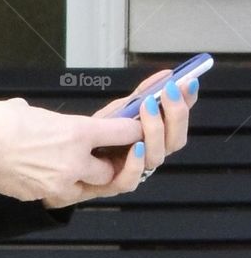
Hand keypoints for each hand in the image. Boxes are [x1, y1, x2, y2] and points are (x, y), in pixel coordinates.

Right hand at [0, 97, 142, 206]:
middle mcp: (76, 162)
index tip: (136, 128)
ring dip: (94, 179)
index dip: (133, 130)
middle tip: (112, 154)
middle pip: (114, 170)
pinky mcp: (44, 197)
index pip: (123, 133)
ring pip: (93, 188)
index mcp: (76, 133)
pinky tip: (58, 174)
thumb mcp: (30, 109)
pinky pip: (66, 195)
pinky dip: (68, 186)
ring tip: (87, 168)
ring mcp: (61, 184)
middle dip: (114, 163)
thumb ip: (51, 121)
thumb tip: (46, 123)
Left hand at [61, 67, 199, 203]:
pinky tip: (136, 146)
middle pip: (175, 140)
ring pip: (157, 157)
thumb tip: (166, 74)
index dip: (187, 103)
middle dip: (176, 114)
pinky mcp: (115, 183)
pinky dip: (136, 163)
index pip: (178, 120)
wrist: (68, 156)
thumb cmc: (99, 133)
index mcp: (155, 136)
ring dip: (155, 130)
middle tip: (169, 91)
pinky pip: (131, 179)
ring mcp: (136, 169)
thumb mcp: (120, 110)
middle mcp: (150, 153)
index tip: (189, 82)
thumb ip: (143, 94)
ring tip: (148, 106)